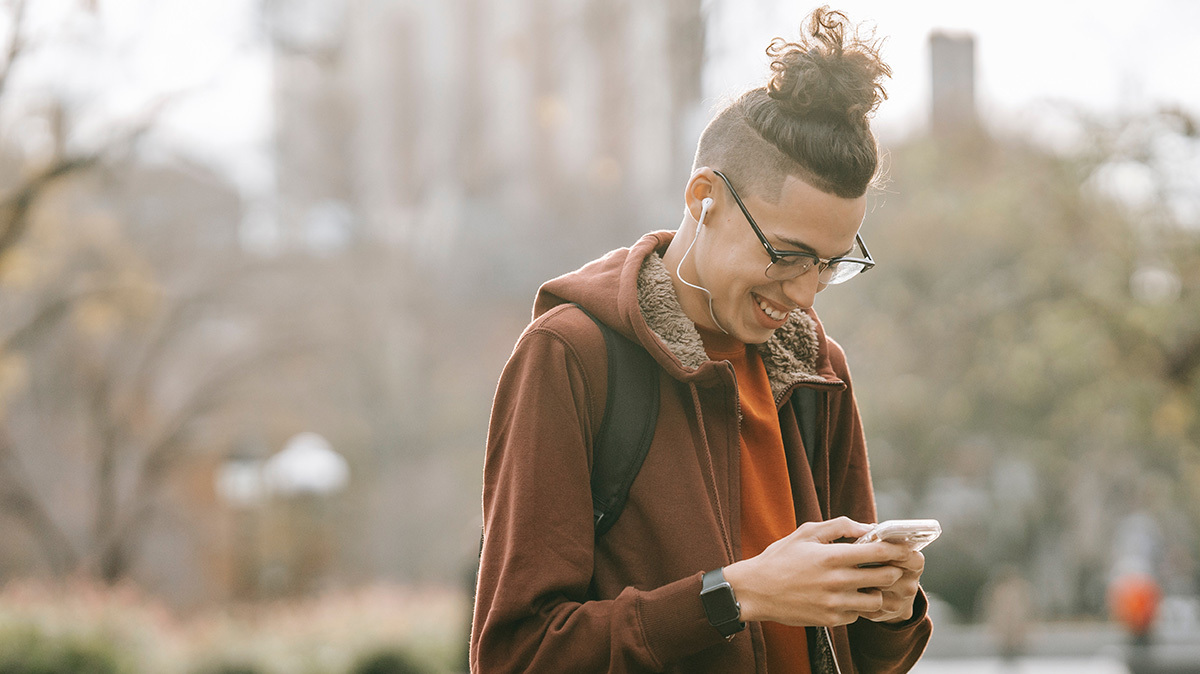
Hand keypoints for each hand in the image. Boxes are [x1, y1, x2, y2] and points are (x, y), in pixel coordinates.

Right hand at [723, 517, 912, 626]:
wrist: (755, 591)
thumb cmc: (780, 558)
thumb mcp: (806, 532)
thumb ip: (839, 526)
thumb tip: (868, 527)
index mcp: (832, 556)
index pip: (879, 552)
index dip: (898, 550)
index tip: (905, 548)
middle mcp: (836, 581)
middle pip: (885, 577)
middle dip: (893, 570)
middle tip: (890, 566)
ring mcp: (834, 603)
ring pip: (876, 601)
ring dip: (877, 591)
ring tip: (868, 584)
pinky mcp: (830, 620)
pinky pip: (858, 615)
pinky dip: (858, 606)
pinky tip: (848, 596)